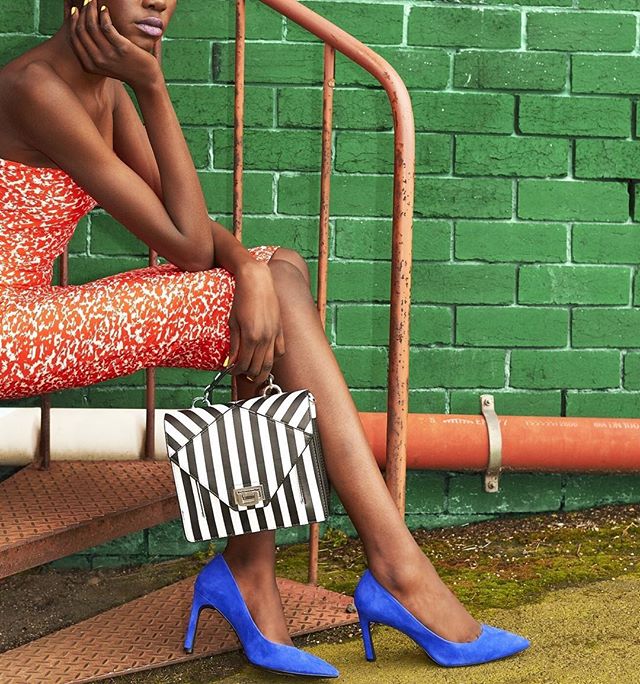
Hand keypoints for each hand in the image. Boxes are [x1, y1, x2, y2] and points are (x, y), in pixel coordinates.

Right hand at [67, 1, 160, 89]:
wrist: (146, 80)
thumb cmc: (126, 68)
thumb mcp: (106, 63)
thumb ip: (94, 51)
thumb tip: (84, 29)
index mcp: (90, 65)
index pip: (74, 38)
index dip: (72, 21)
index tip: (76, 11)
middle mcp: (97, 61)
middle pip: (81, 30)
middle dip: (82, 12)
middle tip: (87, 2)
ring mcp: (109, 55)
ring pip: (92, 26)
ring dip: (91, 9)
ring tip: (94, 2)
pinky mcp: (122, 48)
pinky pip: (107, 26)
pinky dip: (104, 14)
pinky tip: (105, 9)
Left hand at [226, 262, 285, 387]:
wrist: (257, 282)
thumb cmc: (242, 299)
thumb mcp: (232, 322)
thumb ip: (233, 345)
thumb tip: (229, 363)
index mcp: (251, 337)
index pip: (244, 364)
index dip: (235, 371)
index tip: (230, 371)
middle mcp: (265, 338)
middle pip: (258, 367)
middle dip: (248, 375)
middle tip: (240, 375)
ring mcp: (274, 334)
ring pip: (271, 363)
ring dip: (261, 372)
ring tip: (253, 374)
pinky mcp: (280, 330)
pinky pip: (280, 351)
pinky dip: (274, 360)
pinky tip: (266, 360)